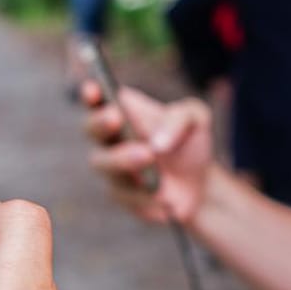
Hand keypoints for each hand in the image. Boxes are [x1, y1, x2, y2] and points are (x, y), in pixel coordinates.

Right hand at [83, 83, 213, 224]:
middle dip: (100, 123)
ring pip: (103, 163)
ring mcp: (112, 168)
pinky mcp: (121, 195)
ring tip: (149, 156)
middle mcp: (110, 137)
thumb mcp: (196, 120)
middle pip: (91, 128)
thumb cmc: (190, 143)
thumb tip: (157, 143)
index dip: (90, 93)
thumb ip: (179, 118)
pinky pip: (125, 195)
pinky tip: (167, 201)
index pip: (97, 99)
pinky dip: (145, 197)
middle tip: (117, 120)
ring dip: (123, 158)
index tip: (93, 89)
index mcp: (124, 110)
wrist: (200, 184)